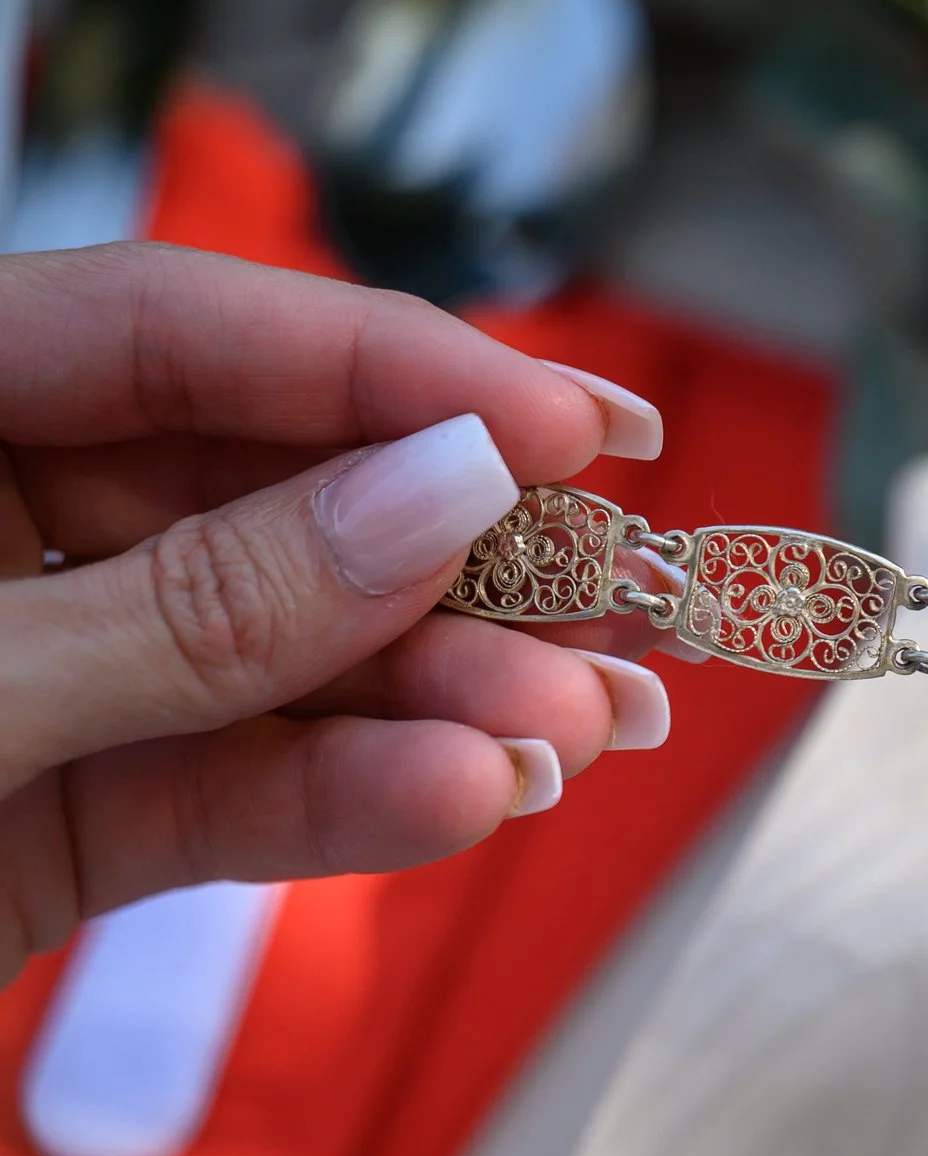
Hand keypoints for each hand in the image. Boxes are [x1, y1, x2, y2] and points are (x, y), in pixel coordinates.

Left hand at [0, 244, 678, 981]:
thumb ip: (196, 603)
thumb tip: (447, 495)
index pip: (178, 332)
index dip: (388, 366)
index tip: (576, 427)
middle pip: (261, 500)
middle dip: (454, 563)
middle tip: (639, 599)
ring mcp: (32, 679)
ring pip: (267, 662)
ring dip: (438, 699)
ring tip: (592, 727)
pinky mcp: (51, 824)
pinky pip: (220, 794)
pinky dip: (349, 802)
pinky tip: (474, 796)